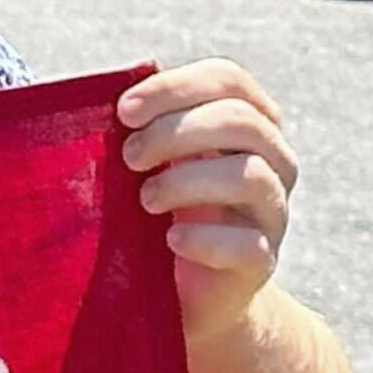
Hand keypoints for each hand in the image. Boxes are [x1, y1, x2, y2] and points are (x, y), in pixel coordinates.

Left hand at [119, 60, 297, 341]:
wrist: (182, 291)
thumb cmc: (154, 212)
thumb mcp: (148, 164)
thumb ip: (138, 128)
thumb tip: (100, 97)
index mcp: (246, 125)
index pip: (230, 81)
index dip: (176, 87)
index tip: (124, 110)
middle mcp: (273, 163)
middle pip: (243, 122)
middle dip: (175, 132)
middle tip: (128, 156)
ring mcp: (273, 213)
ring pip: (251, 176)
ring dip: (186, 180)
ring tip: (144, 199)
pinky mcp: (262, 261)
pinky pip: (248, 243)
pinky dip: (204, 239)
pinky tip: (171, 240)